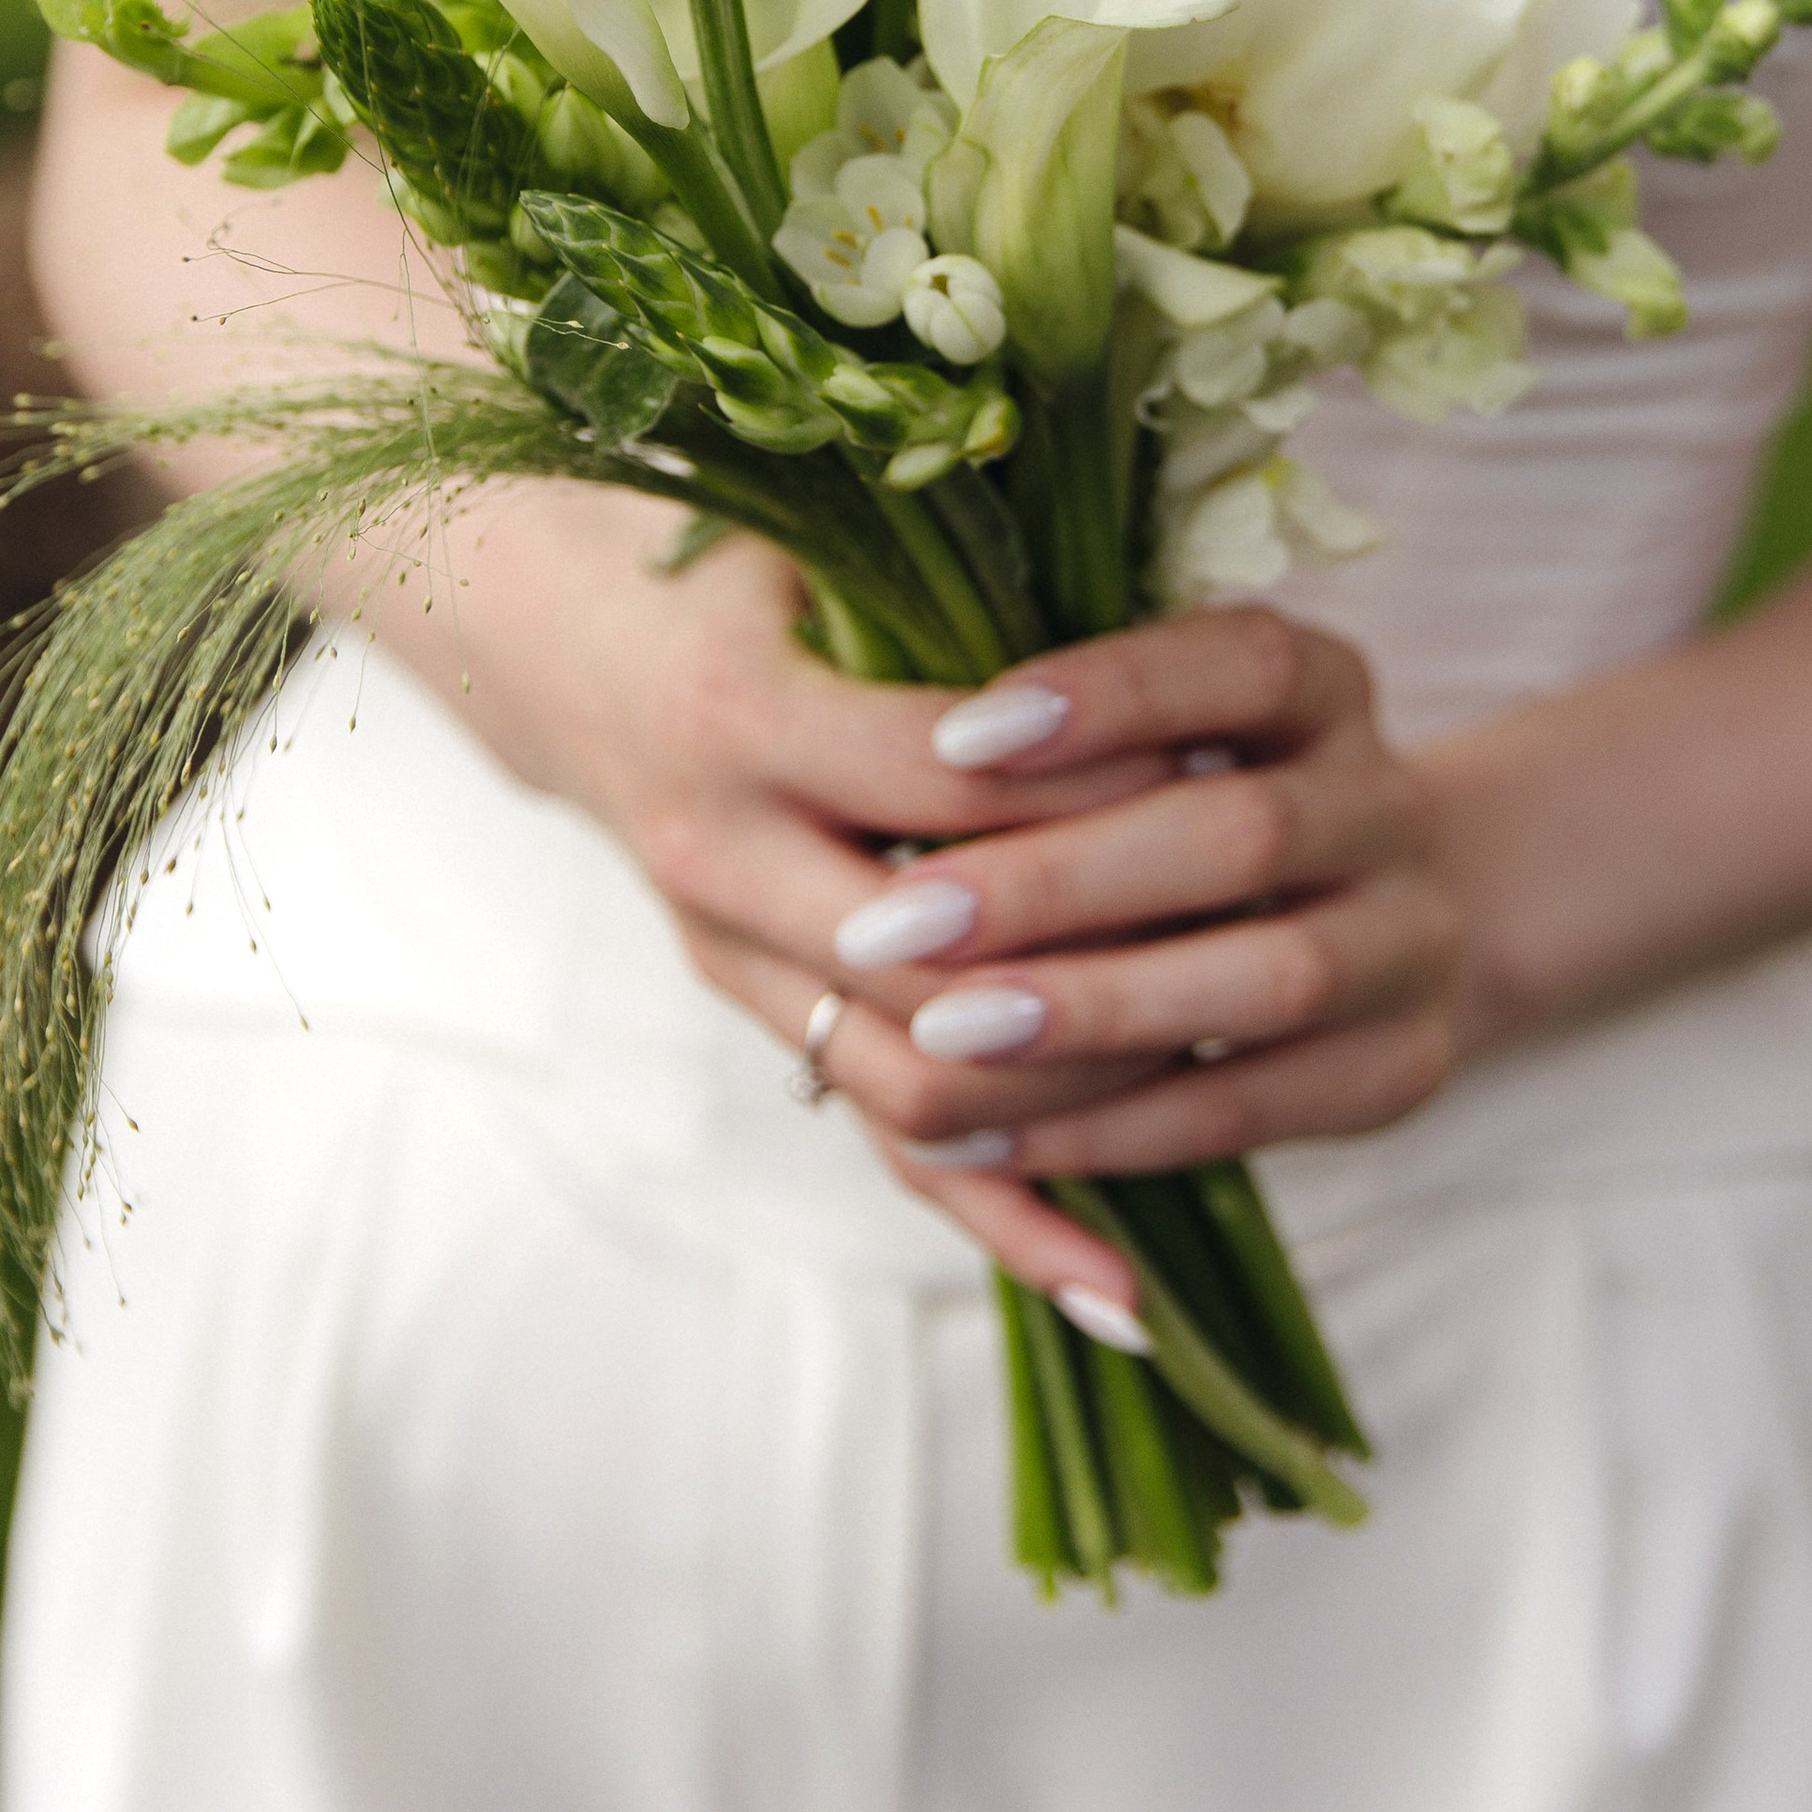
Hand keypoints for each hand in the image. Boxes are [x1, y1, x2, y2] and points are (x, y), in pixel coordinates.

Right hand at [389, 496, 1472, 1312]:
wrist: (552, 631)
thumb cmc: (716, 551)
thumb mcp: (806, 524)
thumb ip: (939, 547)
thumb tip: (1121, 535)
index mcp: (743, 718)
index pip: (948, 779)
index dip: (1092, 781)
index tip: (1223, 758)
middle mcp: (721, 855)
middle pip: (938, 961)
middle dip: (1103, 959)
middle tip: (1260, 933)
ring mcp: (732, 956)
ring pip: (918, 1082)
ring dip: (1076, 1094)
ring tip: (1224, 1073)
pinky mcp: (758, 1013)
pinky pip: (889, 1147)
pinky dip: (1009, 1226)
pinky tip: (1128, 1287)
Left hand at [728, 606, 1475, 1301]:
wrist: (1370, 915)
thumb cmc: (1185, 800)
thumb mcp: (1144, 732)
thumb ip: (1060, 736)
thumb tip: (919, 751)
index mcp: (1325, 686)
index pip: (1241, 661)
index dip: (1111, 693)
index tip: (955, 739)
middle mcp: (1388, 802)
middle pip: (1247, 833)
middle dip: (1060, 882)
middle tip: (895, 922)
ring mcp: (1415, 938)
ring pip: (1273, 977)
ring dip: (1095, 1011)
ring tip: (940, 1031)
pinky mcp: (1404, 1066)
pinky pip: (1256, 1106)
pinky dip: (1114, 1126)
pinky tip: (984, 1133)